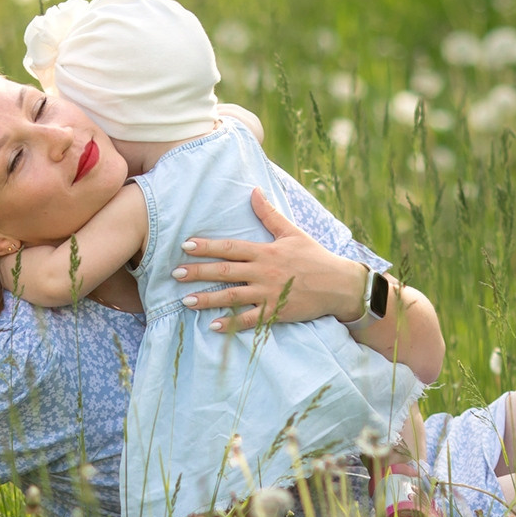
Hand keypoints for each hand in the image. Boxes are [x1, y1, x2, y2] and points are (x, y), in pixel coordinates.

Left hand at [172, 188, 366, 331]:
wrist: (340, 285)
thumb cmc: (315, 257)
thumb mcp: (293, 232)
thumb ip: (269, 214)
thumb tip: (254, 191)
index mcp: (266, 252)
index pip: (231, 247)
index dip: (207, 246)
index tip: (186, 245)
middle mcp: (264, 272)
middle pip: (225, 271)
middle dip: (199, 272)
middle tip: (175, 274)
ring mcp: (269, 294)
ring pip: (233, 296)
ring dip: (208, 299)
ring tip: (186, 301)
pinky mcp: (276, 312)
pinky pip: (249, 320)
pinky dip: (231, 323)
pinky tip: (213, 326)